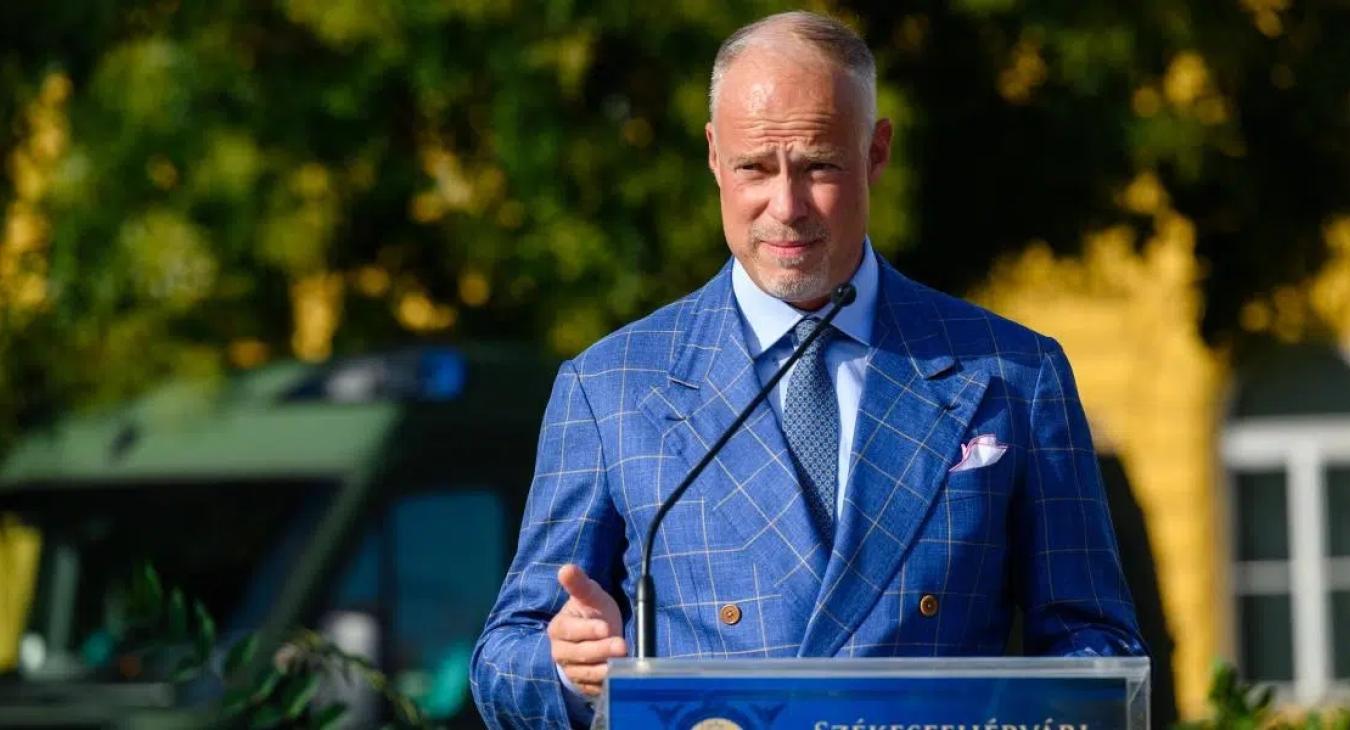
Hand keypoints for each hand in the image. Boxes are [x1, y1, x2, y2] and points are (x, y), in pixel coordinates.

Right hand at [547, 563, 625, 697]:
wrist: (593, 637)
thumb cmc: (591, 613)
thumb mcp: (589, 596)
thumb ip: (579, 585)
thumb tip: (566, 568)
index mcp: (559, 628)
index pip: (570, 630)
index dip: (587, 630)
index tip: (604, 628)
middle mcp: (561, 652)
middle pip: (579, 654)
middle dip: (601, 650)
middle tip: (622, 645)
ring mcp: (571, 670)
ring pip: (586, 673)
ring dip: (604, 670)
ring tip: (621, 664)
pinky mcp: (582, 685)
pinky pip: (592, 688)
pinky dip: (603, 685)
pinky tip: (617, 680)